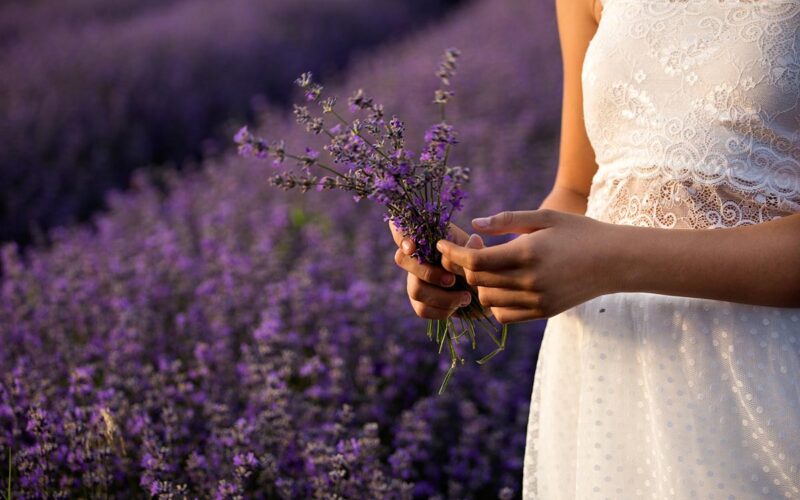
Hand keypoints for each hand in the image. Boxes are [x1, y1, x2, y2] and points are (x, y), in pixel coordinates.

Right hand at [389, 221, 476, 319]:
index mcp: (426, 239)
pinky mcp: (419, 302)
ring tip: (465, 297)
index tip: (411, 247)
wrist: (484, 289)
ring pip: (415, 289)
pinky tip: (457, 307)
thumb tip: (474, 240)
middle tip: (452, 280)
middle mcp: (415, 258)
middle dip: (428, 272)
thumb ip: (473, 248)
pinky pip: (422, 309)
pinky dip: (442, 310)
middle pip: (402, 260)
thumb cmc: (476, 264)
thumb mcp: (477, 251)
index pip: (399, 229)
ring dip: (442, 297)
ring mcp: (414, 280)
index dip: (400, 237)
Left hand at [436, 209, 618, 323]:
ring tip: (490, 266)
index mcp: (528, 254)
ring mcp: (536, 300)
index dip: (453, 253)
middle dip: (465, 265)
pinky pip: (503, 315)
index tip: (442, 244)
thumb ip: (507, 220)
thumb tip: (474, 225)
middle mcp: (530, 281)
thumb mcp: (545, 217)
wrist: (615, 261)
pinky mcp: (542, 313)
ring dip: (480, 284)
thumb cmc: (579, 232)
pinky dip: (495, 302)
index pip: (475, 261)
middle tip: (474, 247)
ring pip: (487, 300)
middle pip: (477, 281)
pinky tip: (502, 285)